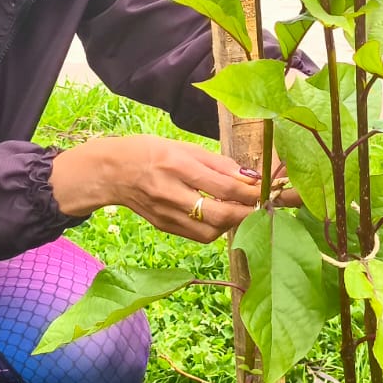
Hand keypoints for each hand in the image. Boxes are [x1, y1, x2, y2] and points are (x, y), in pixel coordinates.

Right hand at [50, 137, 297, 244]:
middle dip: (247, 214)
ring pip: (210, 231)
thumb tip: (251, 177)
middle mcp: (170, 192)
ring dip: (233, 224)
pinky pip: (197, 235)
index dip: (250, 191)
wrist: (111, 171)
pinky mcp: (164, 227)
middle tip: (266, 208)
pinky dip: (216, 229)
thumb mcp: (184, 147)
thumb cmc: (151, 151)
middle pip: (218, 214)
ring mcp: (165, 214)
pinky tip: (222, 218)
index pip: (222, 185)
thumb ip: (217, 164)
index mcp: (176, 165)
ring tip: (244, 211)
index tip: (271, 191)